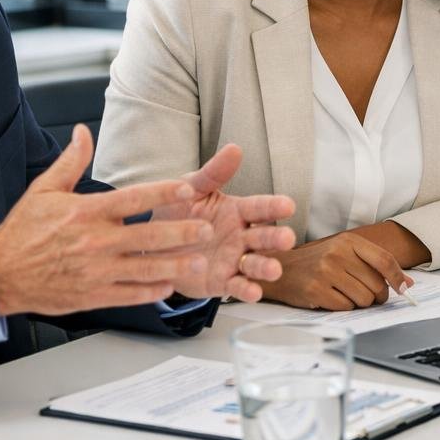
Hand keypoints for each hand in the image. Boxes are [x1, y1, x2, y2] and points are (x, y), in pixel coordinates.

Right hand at [0, 125, 218, 315]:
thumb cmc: (23, 232)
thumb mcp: (44, 190)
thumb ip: (71, 161)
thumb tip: (83, 132)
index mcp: (86, 212)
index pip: (133, 199)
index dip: (164, 192)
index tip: (189, 188)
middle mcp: (94, 241)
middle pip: (147, 236)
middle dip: (181, 232)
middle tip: (207, 229)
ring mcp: (95, 271)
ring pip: (144, 268)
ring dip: (175, 265)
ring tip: (199, 261)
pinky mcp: (92, 295)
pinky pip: (128, 294)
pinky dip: (150, 291)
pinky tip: (168, 287)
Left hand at [151, 144, 294, 301]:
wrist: (151, 244)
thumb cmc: (177, 212)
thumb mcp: (192, 189)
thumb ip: (213, 173)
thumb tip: (234, 148)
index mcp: (237, 211)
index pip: (260, 207)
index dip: (274, 206)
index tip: (288, 205)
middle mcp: (241, 236)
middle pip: (265, 237)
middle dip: (277, 238)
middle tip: (287, 239)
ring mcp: (234, 260)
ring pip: (256, 264)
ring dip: (266, 267)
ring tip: (273, 270)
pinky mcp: (223, 282)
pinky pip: (238, 287)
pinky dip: (247, 290)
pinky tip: (253, 291)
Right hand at [262, 230, 413, 309]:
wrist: (279, 268)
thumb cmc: (316, 262)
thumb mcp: (344, 252)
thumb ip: (374, 264)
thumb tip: (407, 283)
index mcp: (348, 241)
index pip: (385, 260)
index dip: (398, 278)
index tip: (404, 289)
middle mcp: (338, 253)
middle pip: (377, 285)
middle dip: (376, 295)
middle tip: (365, 294)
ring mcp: (326, 272)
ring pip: (363, 299)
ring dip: (359, 302)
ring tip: (343, 293)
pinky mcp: (316, 290)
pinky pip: (346, 308)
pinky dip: (343, 307)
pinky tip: (331, 298)